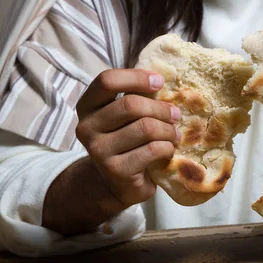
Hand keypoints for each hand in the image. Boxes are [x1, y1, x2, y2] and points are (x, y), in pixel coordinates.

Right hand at [75, 69, 180, 207]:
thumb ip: (135, 98)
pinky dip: (168, 147)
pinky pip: (152, 149)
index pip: (107, 80)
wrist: (117, 184)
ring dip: (168, 130)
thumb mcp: (123, 118)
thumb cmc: (125, 142)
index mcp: (87, 106)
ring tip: (174, 134)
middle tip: (175, 114)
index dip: (136, 78)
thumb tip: (162, 78)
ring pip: (145, 128)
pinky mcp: (116, 170)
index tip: (159, 82)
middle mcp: (86, 127)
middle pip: (131, 105)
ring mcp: (98, 150)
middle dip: (161, 108)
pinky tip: (168, 149)